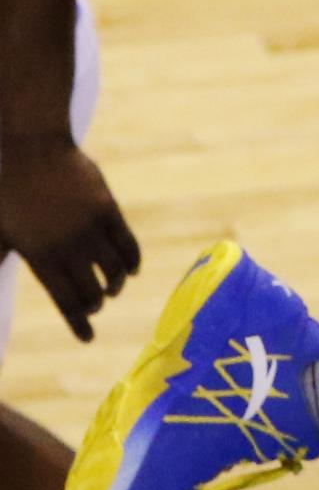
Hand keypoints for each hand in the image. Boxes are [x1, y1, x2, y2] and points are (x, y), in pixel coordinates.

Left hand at [0, 138, 139, 341]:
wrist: (33, 151)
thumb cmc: (10, 194)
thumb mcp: (1, 234)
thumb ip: (0, 259)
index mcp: (40, 259)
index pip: (66, 303)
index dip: (78, 324)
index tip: (89, 339)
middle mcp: (68, 248)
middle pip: (93, 292)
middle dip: (95, 304)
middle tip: (96, 305)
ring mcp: (91, 228)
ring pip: (115, 270)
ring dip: (116, 284)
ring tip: (114, 287)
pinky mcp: (108, 209)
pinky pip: (128, 244)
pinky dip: (133, 261)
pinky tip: (132, 268)